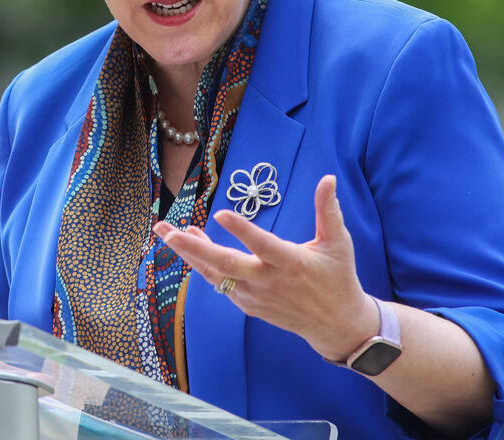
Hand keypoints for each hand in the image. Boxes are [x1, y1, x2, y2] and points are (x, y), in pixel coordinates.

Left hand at [154, 174, 377, 361]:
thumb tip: (328, 178)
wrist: (335, 325)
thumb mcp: (338, 243)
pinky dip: (203, 264)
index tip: (218, 214)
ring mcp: (255, 295)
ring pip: (215, 274)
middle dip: (194, 248)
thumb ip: (328, 210)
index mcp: (291, 263)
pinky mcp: (248, 304)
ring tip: (165, 232)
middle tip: (169, 232)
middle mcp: (268, 281)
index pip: (262, 245)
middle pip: (226, 264)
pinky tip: (190, 244)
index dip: (241, 230)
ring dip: (189, 253)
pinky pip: (220, 283)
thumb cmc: (337, 278)